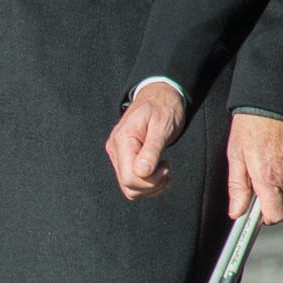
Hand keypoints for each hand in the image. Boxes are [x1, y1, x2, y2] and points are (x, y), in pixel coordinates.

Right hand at [105, 81, 187, 201]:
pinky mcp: (124, 157)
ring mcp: (118, 154)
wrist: (160, 95)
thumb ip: (152, 150)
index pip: (129, 177)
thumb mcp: (162, 126)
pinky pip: (131, 180)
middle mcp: (115, 150)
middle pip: (128, 185)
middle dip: (152, 184)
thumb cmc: (163, 107)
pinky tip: (158, 170)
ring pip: (129, 187)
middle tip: (166, 168)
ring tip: (164, 169)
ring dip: (151, 185)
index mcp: (122, 141)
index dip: (150, 181)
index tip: (166, 166)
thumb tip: (142, 172)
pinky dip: (148, 182)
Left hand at [227, 111, 282, 223]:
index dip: (264, 217)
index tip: (255, 212)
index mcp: (269, 178)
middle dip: (272, 200)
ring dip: (282, 185)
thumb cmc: (252, 125)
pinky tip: (282, 158)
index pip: (274, 215)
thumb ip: (237, 186)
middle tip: (259, 183)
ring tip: (270, 164)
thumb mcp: (236, 155)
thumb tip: (236, 210)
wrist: (275, 102)